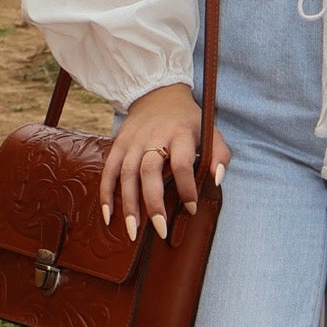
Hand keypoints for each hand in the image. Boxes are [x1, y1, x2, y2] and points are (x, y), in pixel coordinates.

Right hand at [99, 82, 231, 241]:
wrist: (159, 95)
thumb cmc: (188, 121)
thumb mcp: (210, 131)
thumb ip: (220, 155)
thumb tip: (216, 181)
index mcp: (180, 133)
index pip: (181, 163)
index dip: (186, 187)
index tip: (192, 208)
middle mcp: (154, 136)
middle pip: (150, 170)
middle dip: (154, 202)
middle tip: (160, 229)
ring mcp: (133, 141)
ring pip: (127, 174)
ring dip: (129, 204)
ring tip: (133, 231)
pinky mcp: (118, 144)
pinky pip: (108, 171)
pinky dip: (106, 194)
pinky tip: (109, 217)